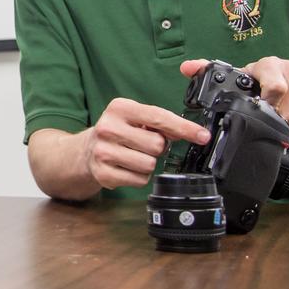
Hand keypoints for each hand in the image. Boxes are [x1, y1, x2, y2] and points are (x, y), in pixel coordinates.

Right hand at [83, 98, 211, 189]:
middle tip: (143, 145)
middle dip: (157, 148)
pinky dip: (139, 177)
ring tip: (133, 156)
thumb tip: (193, 132)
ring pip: (149, 165)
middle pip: (157, 145)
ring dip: (148, 164)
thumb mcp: (134, 117)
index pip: (159, 117)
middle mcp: (108, 128)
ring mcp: (103, 152)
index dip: (184, 128)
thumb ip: (160, 122)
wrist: (85, 152)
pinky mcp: (103, 173)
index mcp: (119, 108)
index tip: (203, 136)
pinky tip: (126, 167)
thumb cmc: (117, 132)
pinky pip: (140, 180)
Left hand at [234, 56, 288, 134]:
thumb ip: (233, 80)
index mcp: (271, 65)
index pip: (276, 88)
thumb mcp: (250, 78)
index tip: (264, 111)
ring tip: (287, 116)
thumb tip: (208, 75)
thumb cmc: (268, 80)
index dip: (270, 106)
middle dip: (279, 123)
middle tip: (274, 118)